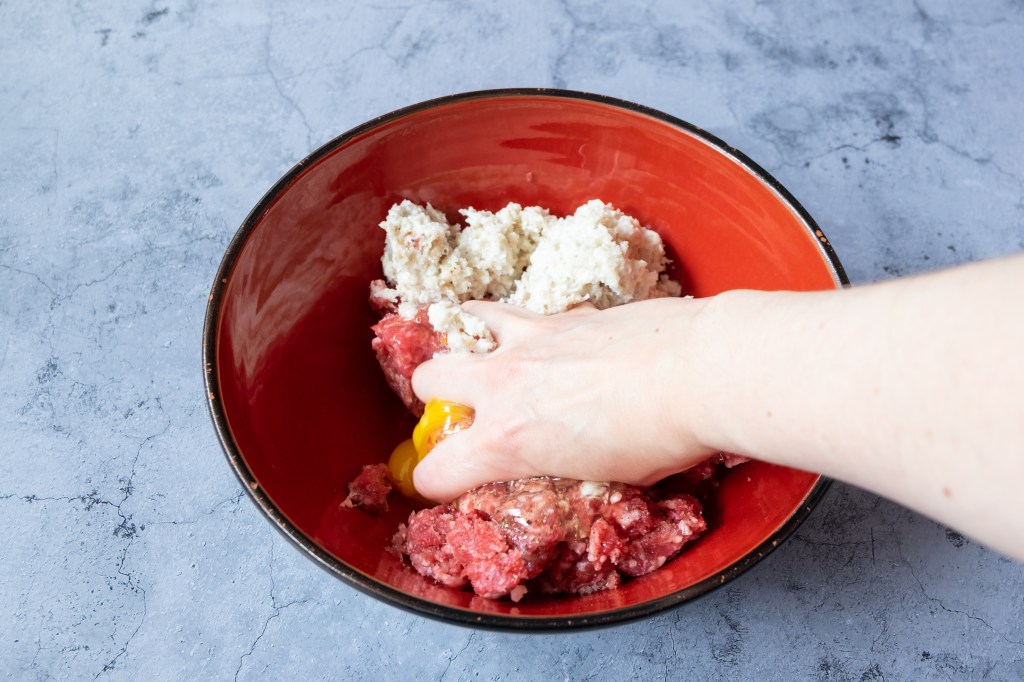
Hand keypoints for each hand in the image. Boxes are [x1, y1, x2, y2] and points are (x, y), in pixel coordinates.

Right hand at [410, 298, 717, 500]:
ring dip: (473, 341)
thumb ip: (561, 466)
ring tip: (492, 354)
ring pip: (469, 323)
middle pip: (430, 377)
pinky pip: (523, 314)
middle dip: (437, 396)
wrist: (700, 369)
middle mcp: (505, 385)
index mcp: (508, 441)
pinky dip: (525, 329)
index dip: (436, 483)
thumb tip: (566, 462)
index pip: (436, 471)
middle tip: (467, 408)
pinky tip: (553, 342)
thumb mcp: (603, 477)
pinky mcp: (563, 315)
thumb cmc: (661, 435)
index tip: (449, 484)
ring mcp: (531, 340)